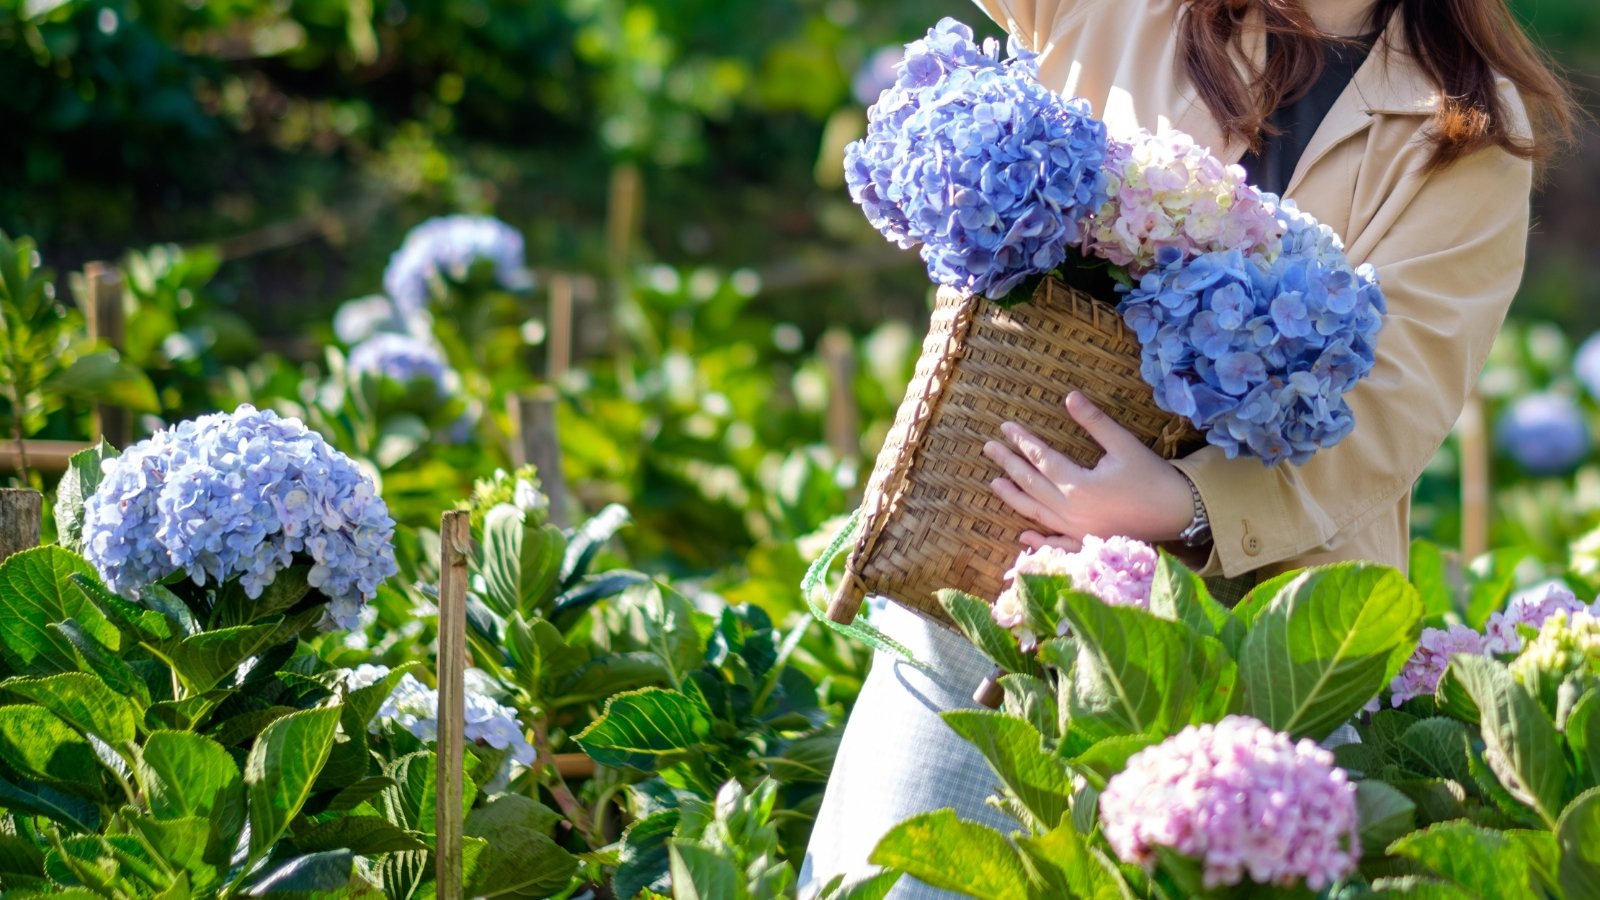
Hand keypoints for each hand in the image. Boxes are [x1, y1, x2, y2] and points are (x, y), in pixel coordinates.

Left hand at [982, 391, 1194, 547]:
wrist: (1179, 514)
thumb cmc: (1153, 476)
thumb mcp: (1124, 444)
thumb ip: (1095, 422)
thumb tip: (1070, 396)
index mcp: (1078, 485)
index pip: (1040, 459)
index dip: (1021, 442)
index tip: (1004, 427)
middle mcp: (1070, 510)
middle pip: (1030, 484)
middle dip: (1008, 464)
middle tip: (989, 448)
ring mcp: (1076, 529)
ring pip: (1035, 512)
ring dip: (1013, 497)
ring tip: (994, 482)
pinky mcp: (1086, 542)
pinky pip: (1055, 542)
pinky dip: (1037, 539)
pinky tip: (1022, 535)